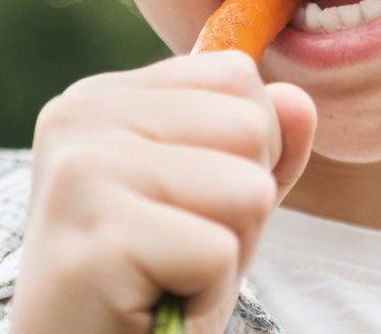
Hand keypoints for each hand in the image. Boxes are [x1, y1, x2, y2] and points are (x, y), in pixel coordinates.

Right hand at [6, 51, 316, 332]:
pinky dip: (206, 294)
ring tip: (166, 275)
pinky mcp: (100, 239)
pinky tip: (153, 304)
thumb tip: (299, 101)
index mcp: (100, 96)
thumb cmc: (145, 284)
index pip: (237, 75)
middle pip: (250, 125)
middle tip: (175, 251)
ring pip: (248, 188)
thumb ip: (258, 147)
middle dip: (242, 204)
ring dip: (227, 252)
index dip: (245, 151)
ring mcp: (82, 173)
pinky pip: (220, 253)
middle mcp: (81, 117)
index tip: (185, 204)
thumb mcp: (214, 204)